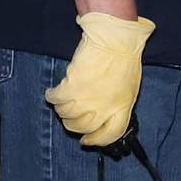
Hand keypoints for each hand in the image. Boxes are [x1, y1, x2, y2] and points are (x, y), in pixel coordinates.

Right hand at [44, 12, 153, 146]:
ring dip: (62, 110)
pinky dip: (52, 97)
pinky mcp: (73, 87)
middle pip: (84, 128)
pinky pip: (56, 100)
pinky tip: (53, 92)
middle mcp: (105, 107)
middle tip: (70, 118)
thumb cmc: (123, 59)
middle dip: (74, 126)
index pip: (111, 134)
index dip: (97, 140)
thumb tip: (104, 115)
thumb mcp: (128, 87)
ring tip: (63, 100)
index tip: (87, 140)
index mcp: (123, 107)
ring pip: (67, 116)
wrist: (115, 39)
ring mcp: (88, 99)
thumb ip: (117, 103)